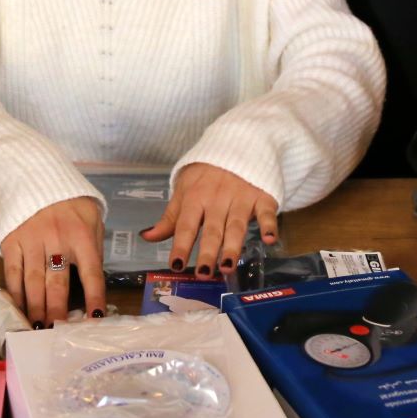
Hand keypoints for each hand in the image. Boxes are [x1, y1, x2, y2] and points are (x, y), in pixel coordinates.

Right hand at [0, 196, 105, 326]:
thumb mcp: (92, 217)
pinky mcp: (11, 240)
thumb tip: (94, 280)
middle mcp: (57, 240)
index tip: (94, 320)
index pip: (92, 273)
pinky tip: (19, 307)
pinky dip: (16, 292)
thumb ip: (94, 245)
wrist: (34, 176)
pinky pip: (12, 271)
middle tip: (57, 333)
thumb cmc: (69, 202)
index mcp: (81, 235)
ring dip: (36, 307)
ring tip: (38, 327)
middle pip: (57, 283)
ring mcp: (31, 241)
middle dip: (58, 311)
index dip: (94, 298)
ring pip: (34, 281)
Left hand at [142, 163, 277, 277]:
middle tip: (203, 273)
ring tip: (227, 267)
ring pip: (236, 225)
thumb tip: (147, 237)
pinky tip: (269, 240)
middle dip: (207, 252)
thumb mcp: (184, 190)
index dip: (180, 245)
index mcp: (195, 198)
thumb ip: (170, 218)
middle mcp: (217, 199)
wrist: (238, 144)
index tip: (175, 265)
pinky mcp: (262, 197)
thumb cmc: (206, 174)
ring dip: (232, 246)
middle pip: (212, 229)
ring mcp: (241, 198)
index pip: (186, 225)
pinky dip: (269, 225)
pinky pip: (266, 212)